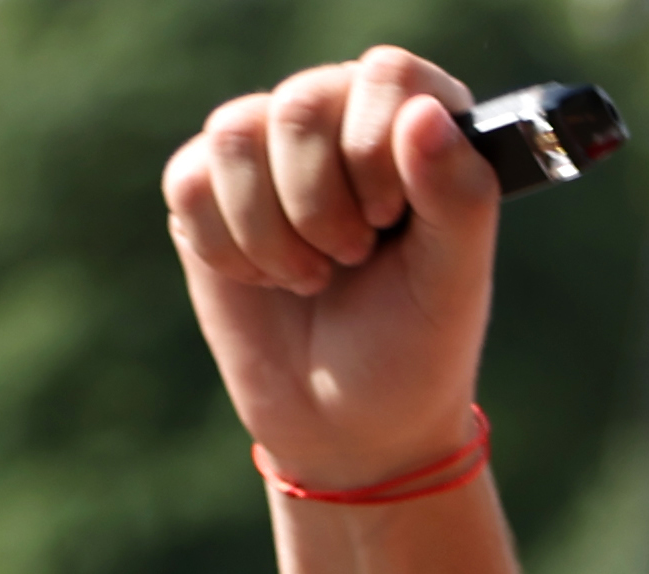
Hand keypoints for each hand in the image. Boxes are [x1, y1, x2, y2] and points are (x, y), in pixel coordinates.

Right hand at [160, 49, 498, 491]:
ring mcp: (269, 150)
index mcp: (416, 129)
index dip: (378, 146)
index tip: (389, 220)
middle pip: (301, 104)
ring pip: (235, 134)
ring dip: (273, 232)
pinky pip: (189, 181)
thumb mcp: (454, 284)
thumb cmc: (415, 348)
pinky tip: (266, 280)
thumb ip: (458, 197)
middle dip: (323, 205)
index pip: (389, 75)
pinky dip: (229, 249)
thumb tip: (423, 115)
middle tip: (353, 260)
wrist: (348, 423)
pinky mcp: (208, 188)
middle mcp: (341, 120)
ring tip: (313, 278)